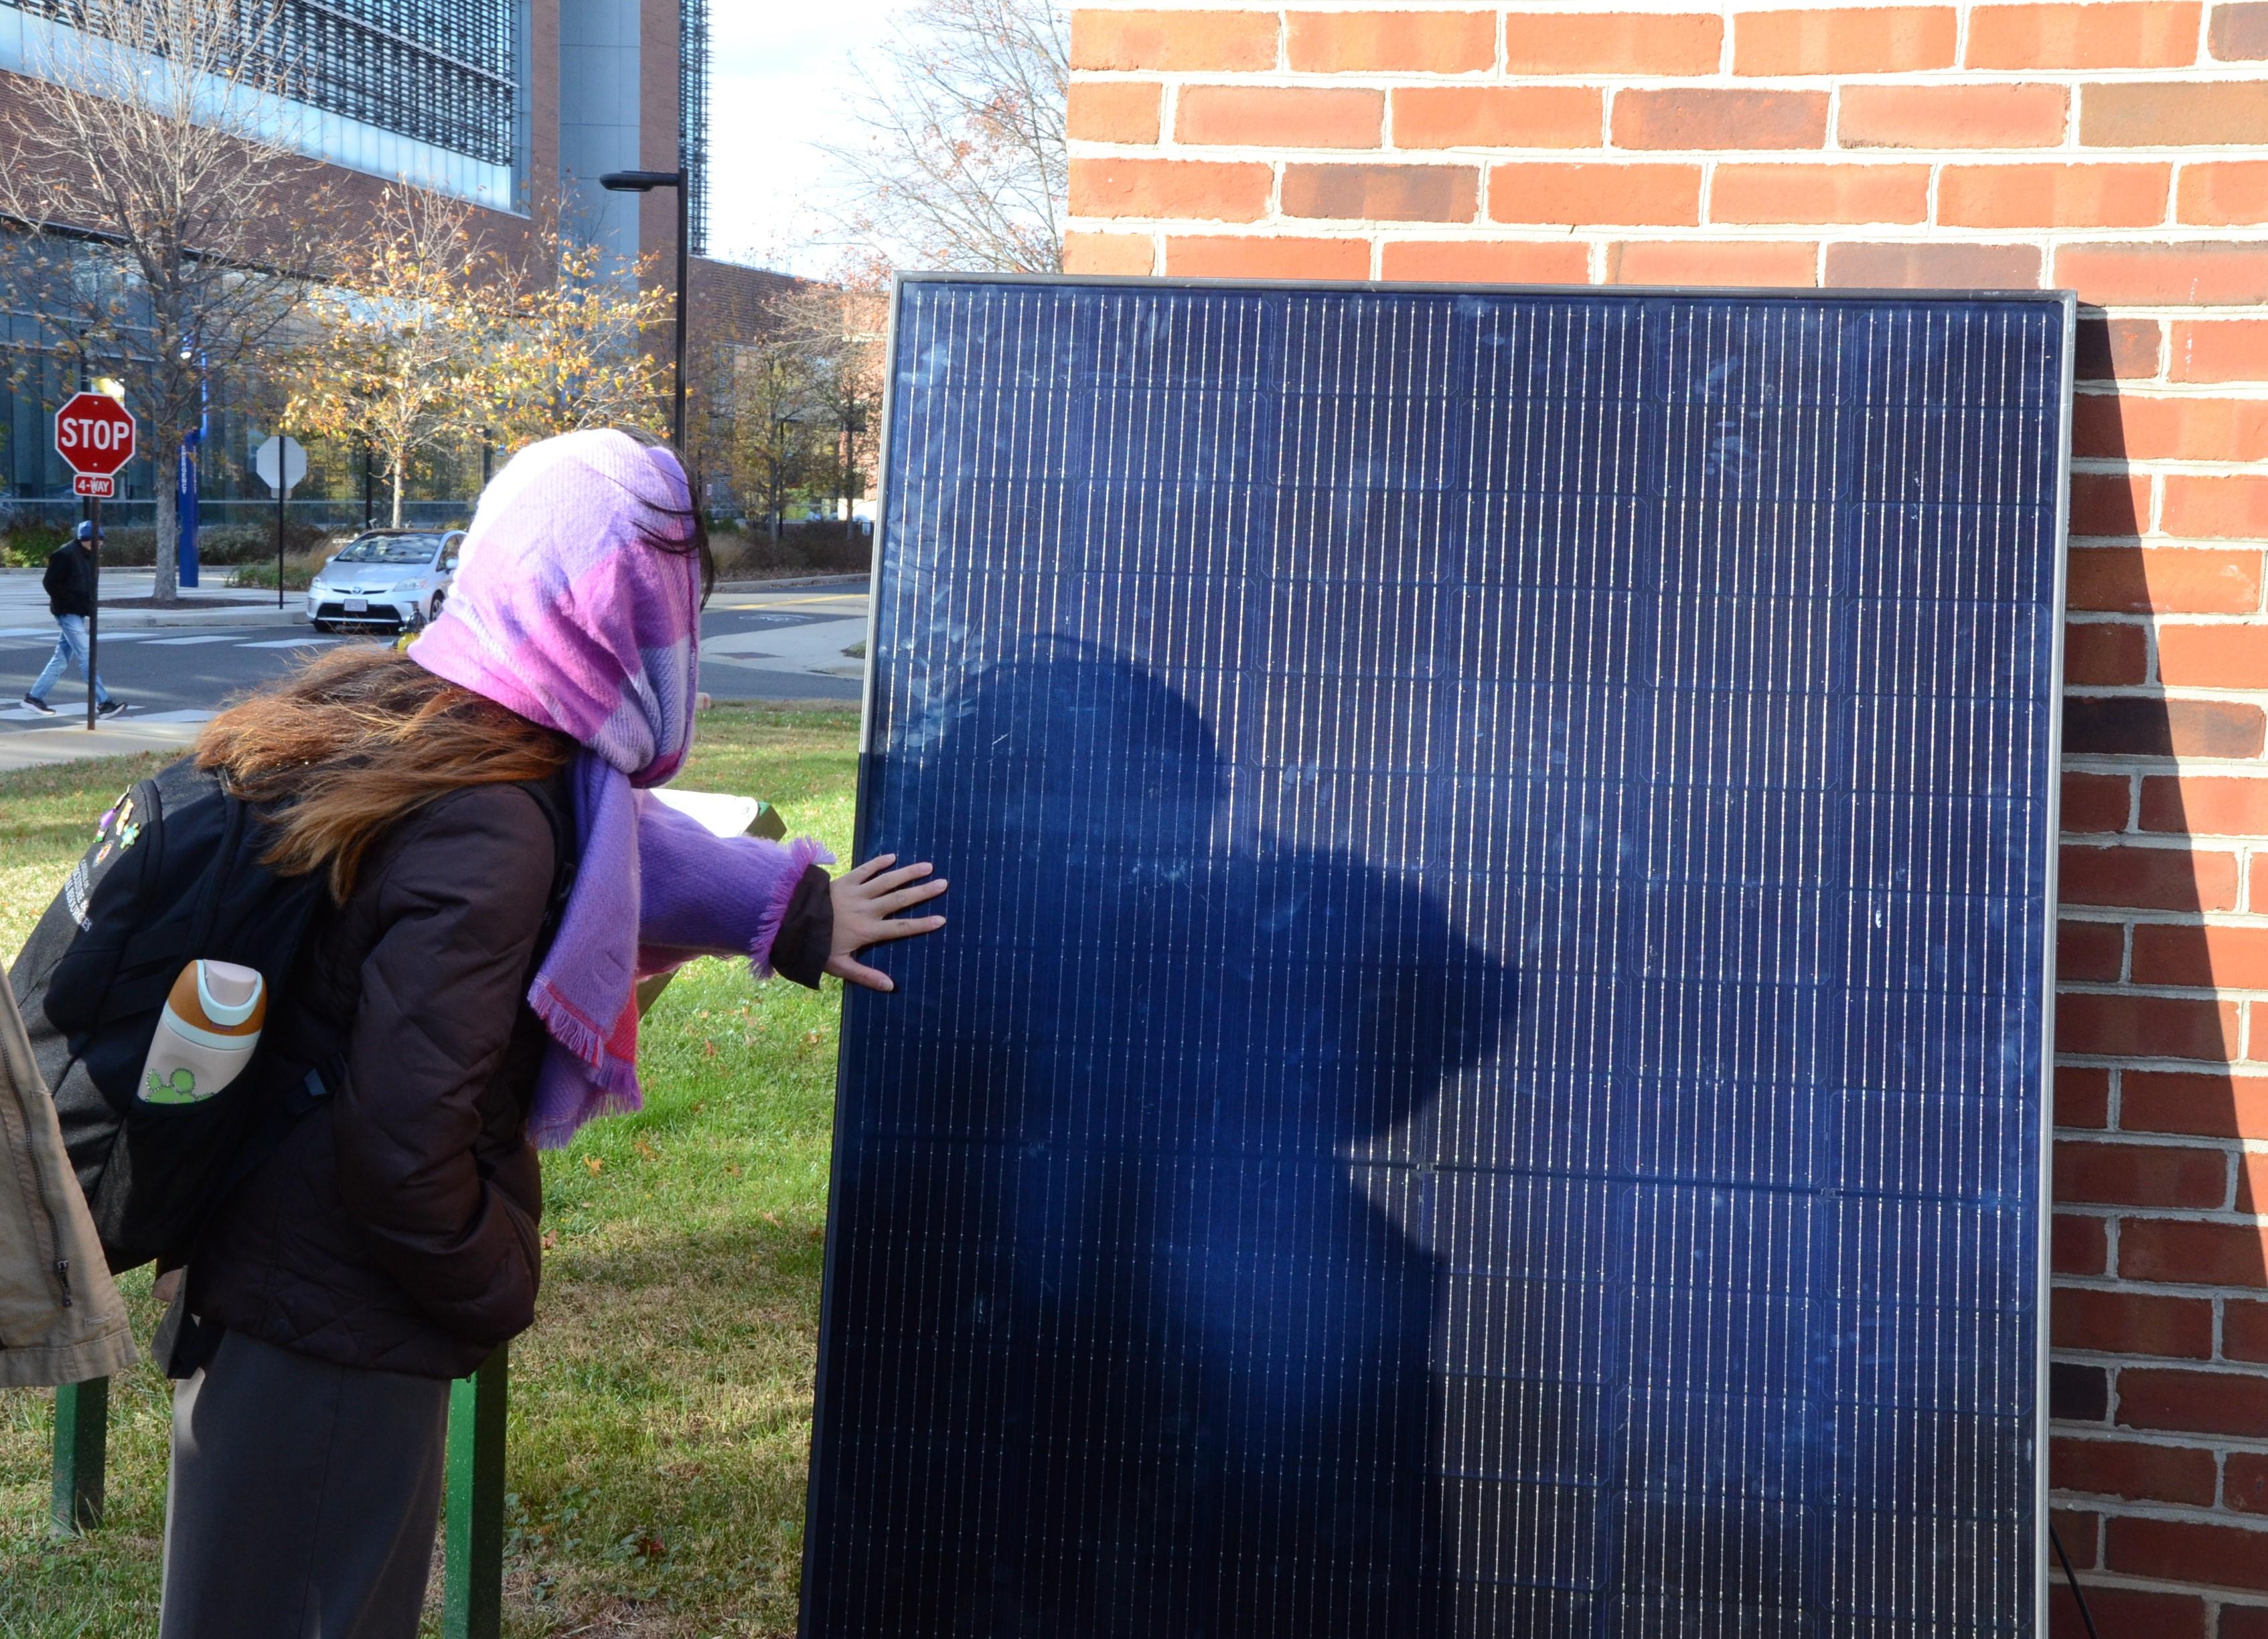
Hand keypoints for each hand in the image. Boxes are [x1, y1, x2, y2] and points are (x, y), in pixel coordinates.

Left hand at [827, 854, 945, 991]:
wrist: (791, 922)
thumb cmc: (815, 946)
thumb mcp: (840, 966)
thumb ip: (866, 976)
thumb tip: (891, 987)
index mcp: (868, 931)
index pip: (902, 929)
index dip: (923, 924)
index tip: (942, 919)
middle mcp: (867, 909)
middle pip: (901, 900)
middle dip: (923, 892)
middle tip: (943, 884)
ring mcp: (856, 893)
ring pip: (887, 881)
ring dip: (908, 873)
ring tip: (928, 866)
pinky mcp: (845, 882)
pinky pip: (865, 869)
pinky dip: (879, 862)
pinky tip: (893, 857)